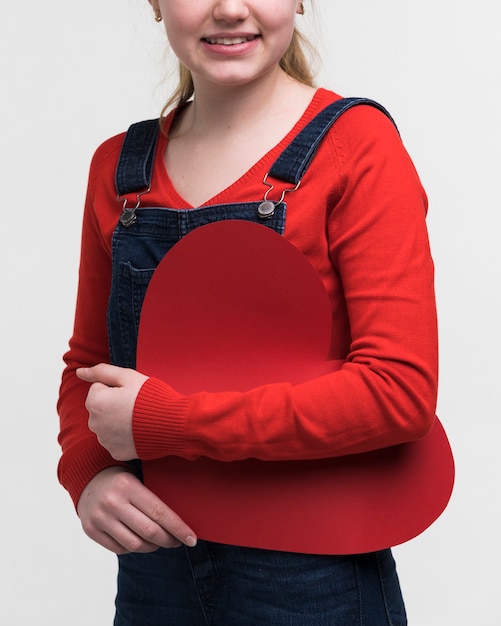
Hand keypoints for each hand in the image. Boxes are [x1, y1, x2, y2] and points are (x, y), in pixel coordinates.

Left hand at [77, 363, 147, 460]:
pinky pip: (115, 439)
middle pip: (101, 407)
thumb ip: (101, 371)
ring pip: (107, 424)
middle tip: (136, 405)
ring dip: (118, 420)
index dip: (117, 387)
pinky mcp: (116, 453)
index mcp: (95, 402)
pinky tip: (139, 431)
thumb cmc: (152, 398)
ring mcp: (105, 441)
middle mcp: (95, 424)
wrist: (174, 425)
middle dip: (114, 404)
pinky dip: (124, 435)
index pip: (99, 388)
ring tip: (139, 418)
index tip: (131, 392)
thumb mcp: (128, 376)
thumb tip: (79, 372)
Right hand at [77, 467, 196, 553]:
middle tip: (178, 541)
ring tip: (160, 542)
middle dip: (169, 540)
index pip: (159, 512)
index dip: (178, 528)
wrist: (86, 477)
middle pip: (149, 532)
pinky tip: (141, 541)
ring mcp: (100, 518)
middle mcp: (113, 503)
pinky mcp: (91, 531)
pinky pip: (120, 549)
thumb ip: (153, 496)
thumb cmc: (121, 479)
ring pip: (135, 545)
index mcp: (128, 486)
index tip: (192, 538)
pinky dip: (135, 548)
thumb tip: (181, 520)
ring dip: (153, 547)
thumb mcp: (137, 478)